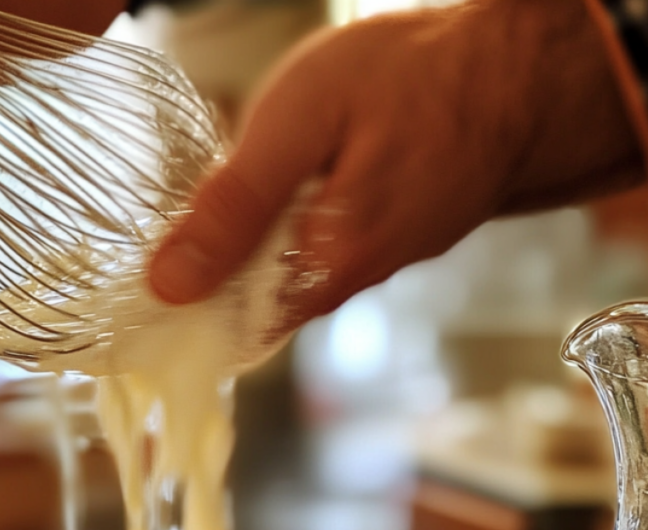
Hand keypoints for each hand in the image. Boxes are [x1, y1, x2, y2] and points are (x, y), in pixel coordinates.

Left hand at [148, 0, 647, 330]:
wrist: (517, 79)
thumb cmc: (415, 82)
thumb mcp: (303, 119)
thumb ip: (235, 206)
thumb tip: (168, 284)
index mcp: (320, 270)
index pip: (223, 333)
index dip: (172, 317)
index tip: (131, 296)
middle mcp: (340, 288)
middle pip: (243, 317)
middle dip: (193, 289)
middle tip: (150, 243)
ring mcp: (360, 272)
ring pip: (270, 291)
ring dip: (227, 266)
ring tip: (191, 223)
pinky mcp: (371, 251)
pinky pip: (300, 266)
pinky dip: (264, 247)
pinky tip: (248, 212)